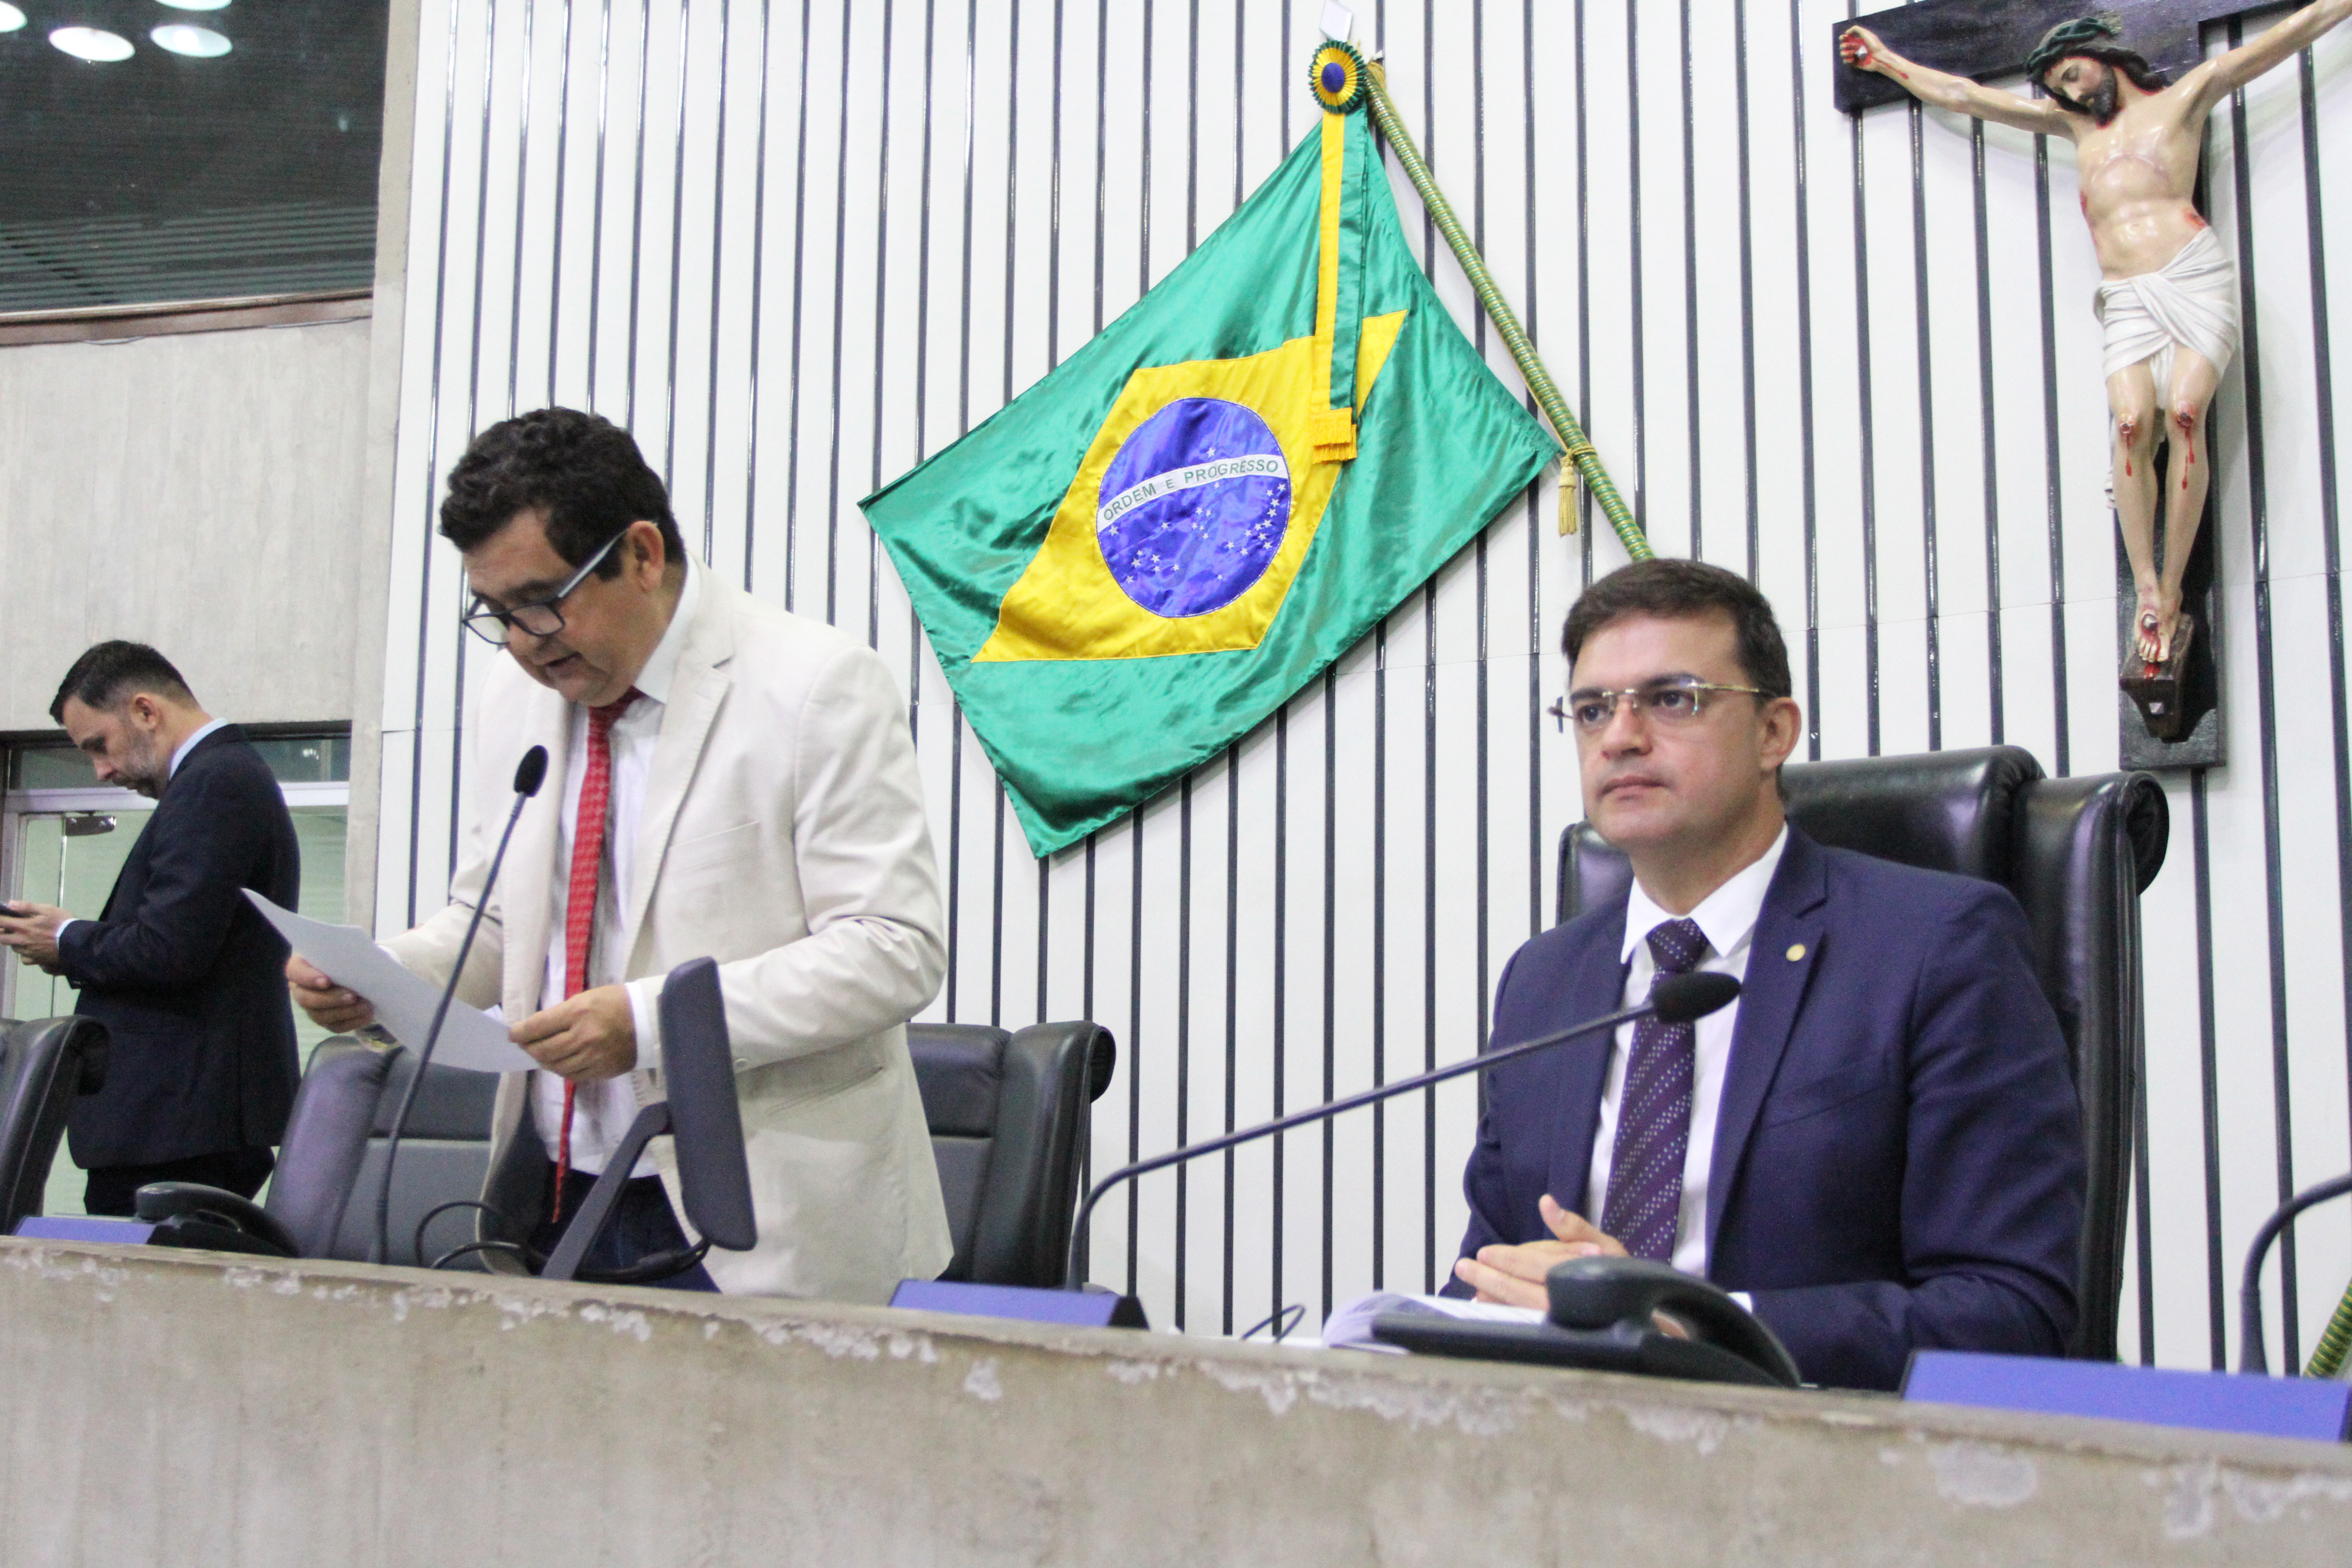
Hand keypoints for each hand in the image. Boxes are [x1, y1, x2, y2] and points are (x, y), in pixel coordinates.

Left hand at [0, 902, 68, 971]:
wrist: (77, 944)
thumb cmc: (63, 924)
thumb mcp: (48, 910)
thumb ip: (27, 907)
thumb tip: (10, 904)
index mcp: (23, 927)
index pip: (2, 922)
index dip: (0, 918)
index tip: (2, 917)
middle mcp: (21, 941)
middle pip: (2, 938)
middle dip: (2, 932)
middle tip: (9, 928)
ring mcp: (28, 952)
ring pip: (13, 948)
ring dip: (15, 942)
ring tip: (24, 938)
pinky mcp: (36, 960)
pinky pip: (24, 958)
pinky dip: (25, 954)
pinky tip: (32, 950)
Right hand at [286, 953, 377, 1032]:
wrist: (358, 972)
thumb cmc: (346, 956)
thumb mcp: (343, 950)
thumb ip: (343, 953)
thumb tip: (356, 959)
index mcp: (300, 966)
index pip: (295, 972)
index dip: (307, 978)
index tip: (326, 981)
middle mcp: (300, 989)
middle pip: (306, 999)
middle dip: (330, 999)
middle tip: (353, 996)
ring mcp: (311, 1007)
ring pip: (320, 1016)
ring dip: (344, 1012)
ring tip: (365, 1005)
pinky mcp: (326, 1020)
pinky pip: (335, 1026)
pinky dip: (352, 1022)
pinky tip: (366, 1015)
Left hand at [510, 984, 636, 1082]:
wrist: (650, 1019)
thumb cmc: (617, 1002)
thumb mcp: (587, 998)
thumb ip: (561, 1014)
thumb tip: (536, 1030)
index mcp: (578, 1012)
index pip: (538, 1026)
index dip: (520, 1032)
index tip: (512, 1034)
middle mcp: (583, 1036)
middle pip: (544, 1050)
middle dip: (529, 1048)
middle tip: (525, 1046)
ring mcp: (593, 1057)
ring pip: (556, 1066)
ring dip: (544, 1061)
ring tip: (542, 1055)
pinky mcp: (602, 1070)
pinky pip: (573, 1076)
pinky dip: (562, 1070)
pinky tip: (561, 1063)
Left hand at [1451, 1193, 1627, 1308]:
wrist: (1644, 1314)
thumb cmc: (1621, 1273)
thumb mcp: (1606, 1243)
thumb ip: (1573, 1225)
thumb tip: (1546, 1203)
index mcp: (1573, 1276)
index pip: (1532, 1265)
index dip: (1506, 1258)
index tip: (1483, 1253)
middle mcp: (1563, 1302)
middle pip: (1517, 1290)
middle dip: (1487, 1278)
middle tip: (1463, 1267)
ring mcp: (1558, 1322)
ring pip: (1516, 1310)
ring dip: (1491, 1299)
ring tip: (1471, 1289)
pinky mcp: (1556, 1333)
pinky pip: (1523, 1322)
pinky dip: (1503, 1314)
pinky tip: (1488, 1306)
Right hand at [1839, 25, 1889, 72]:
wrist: (1879, 58)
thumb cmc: (1875, 45)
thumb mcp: (1866, 33)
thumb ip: (1856, 29)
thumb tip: (1846, 33)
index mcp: (1859, 40)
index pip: (1847, 38)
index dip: (1843, 37)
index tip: (1843, 38)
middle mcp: (1856, 47)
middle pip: (1843, 45)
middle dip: (1843, 45)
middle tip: (1848, 46)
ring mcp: (1855, 55)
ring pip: (1843, 53)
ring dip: (1845, 53)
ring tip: (1852, 53)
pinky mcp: (1855, 63)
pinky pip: (1845, 61)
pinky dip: (1847, 60)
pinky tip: (1852, 59)